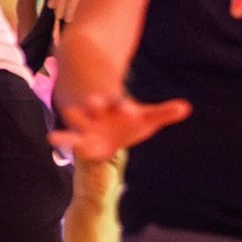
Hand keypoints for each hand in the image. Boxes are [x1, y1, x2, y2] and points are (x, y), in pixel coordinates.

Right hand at [51, 92, 189, 161]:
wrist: (97, 117)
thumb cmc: (123, 119)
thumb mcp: (145, 117)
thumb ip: (163, 113)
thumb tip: (187, 107)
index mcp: (116, 105)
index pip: (120, 103)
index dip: (123, 105)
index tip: (128, 108)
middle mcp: (99, 112)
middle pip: (95, 106)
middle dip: (94, 105)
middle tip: (93, 101)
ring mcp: (85, 123)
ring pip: (75, 120)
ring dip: (71, 126)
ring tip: (56, 135)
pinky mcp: (78, 137)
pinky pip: (69, 138)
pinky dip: (62, 139)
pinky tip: (53, 140)